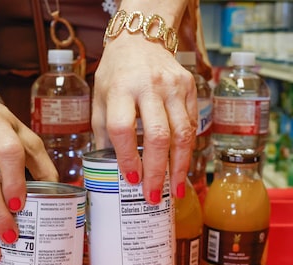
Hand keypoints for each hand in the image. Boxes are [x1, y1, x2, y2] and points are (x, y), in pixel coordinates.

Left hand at [92, 33, 196, 202]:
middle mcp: (148, 86)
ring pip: (181, 133)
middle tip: (153, 196)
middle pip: (157, 135)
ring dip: (179, 167)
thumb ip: (104, 133)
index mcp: (120, 88)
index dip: (128, 157)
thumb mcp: (100, 99)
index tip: (131, 180)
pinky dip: (187, 150)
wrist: (141, 40)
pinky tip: (181, 167)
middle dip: (157, 171)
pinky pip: (191, 125)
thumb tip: (108, 171)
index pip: (123, 128)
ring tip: (175, 190)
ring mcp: (173, 86)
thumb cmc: (116, 75)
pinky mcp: (189, 87)